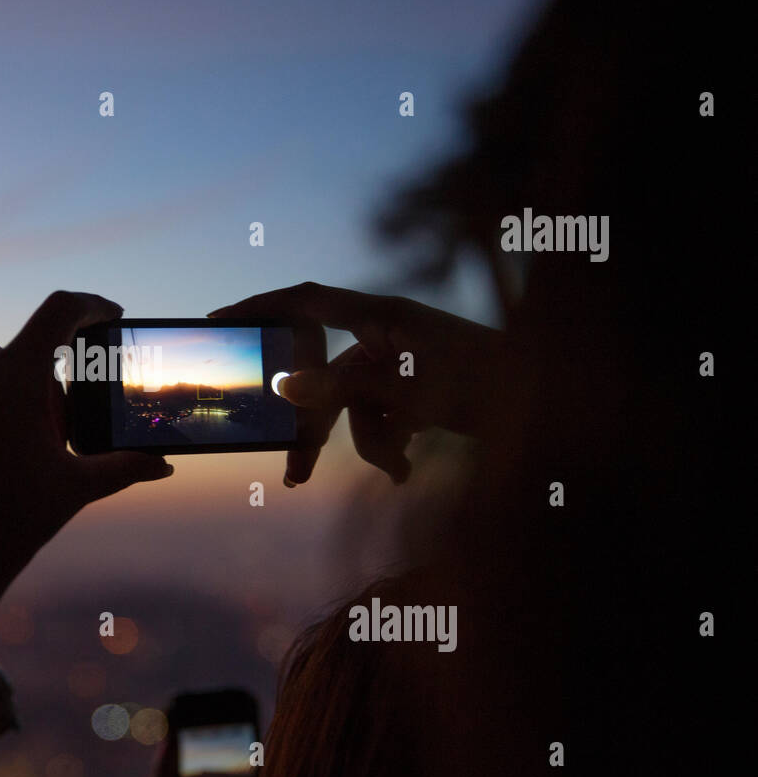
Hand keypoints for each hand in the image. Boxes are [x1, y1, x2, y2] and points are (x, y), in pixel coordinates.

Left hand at [0, 291, 173, 648]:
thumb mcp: (75, 488)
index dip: (91, 307)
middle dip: (43, 384)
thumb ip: (124, 465)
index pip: (61, 313)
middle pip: (20, 355)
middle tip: (53, 430)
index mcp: (14, 377)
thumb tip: (163, 465)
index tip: (106, 315)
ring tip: (7, 446)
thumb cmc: (11, 526)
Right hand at [210, 282, 503, 484]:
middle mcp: (386, 336)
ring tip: (397, 471)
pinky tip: (409, 466)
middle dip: (313, 427)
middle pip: (324, 378)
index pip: (305, 302)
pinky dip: (390, 445)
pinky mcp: (416, 393)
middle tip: (293, 474)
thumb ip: (341, 387)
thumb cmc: (492, 384)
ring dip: (370, 444)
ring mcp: (401, 366)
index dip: (259, 306)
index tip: (219, 321)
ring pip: (353, 408)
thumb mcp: (410, 390)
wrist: (557, 407)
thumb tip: (281, 384)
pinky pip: (380, 420)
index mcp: (382, 316)